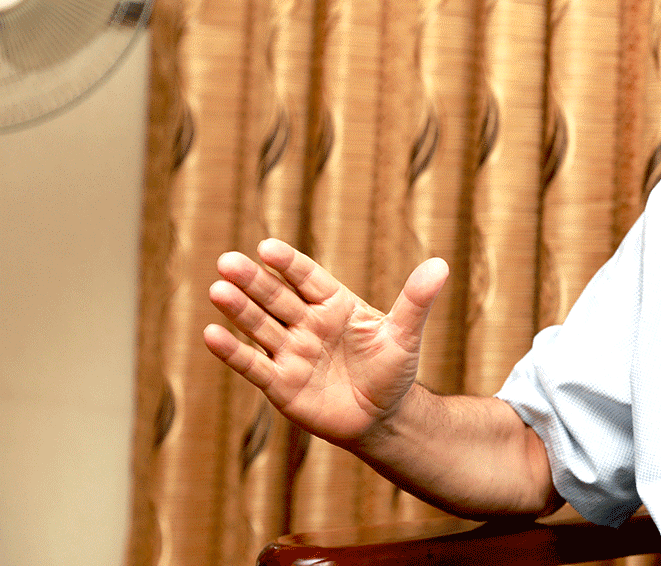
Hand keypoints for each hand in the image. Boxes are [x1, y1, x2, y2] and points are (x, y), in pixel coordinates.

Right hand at [203, 238, 448, 447]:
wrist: (383, 419)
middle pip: (276, 298)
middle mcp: (308, 324)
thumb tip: (441, 264)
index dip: (288, 264)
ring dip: (238, 309)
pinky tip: (212, 334)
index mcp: (335, 305)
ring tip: (217, 289)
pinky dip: (233, 351)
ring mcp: (292, 353)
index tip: (267, 247)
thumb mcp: (405, 335)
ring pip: (261, 327)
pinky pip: (253, 365)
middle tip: (227, 261)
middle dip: (253, 281)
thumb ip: (416, 301)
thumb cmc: (393, 372)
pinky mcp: (281, 384)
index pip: (308, 278)